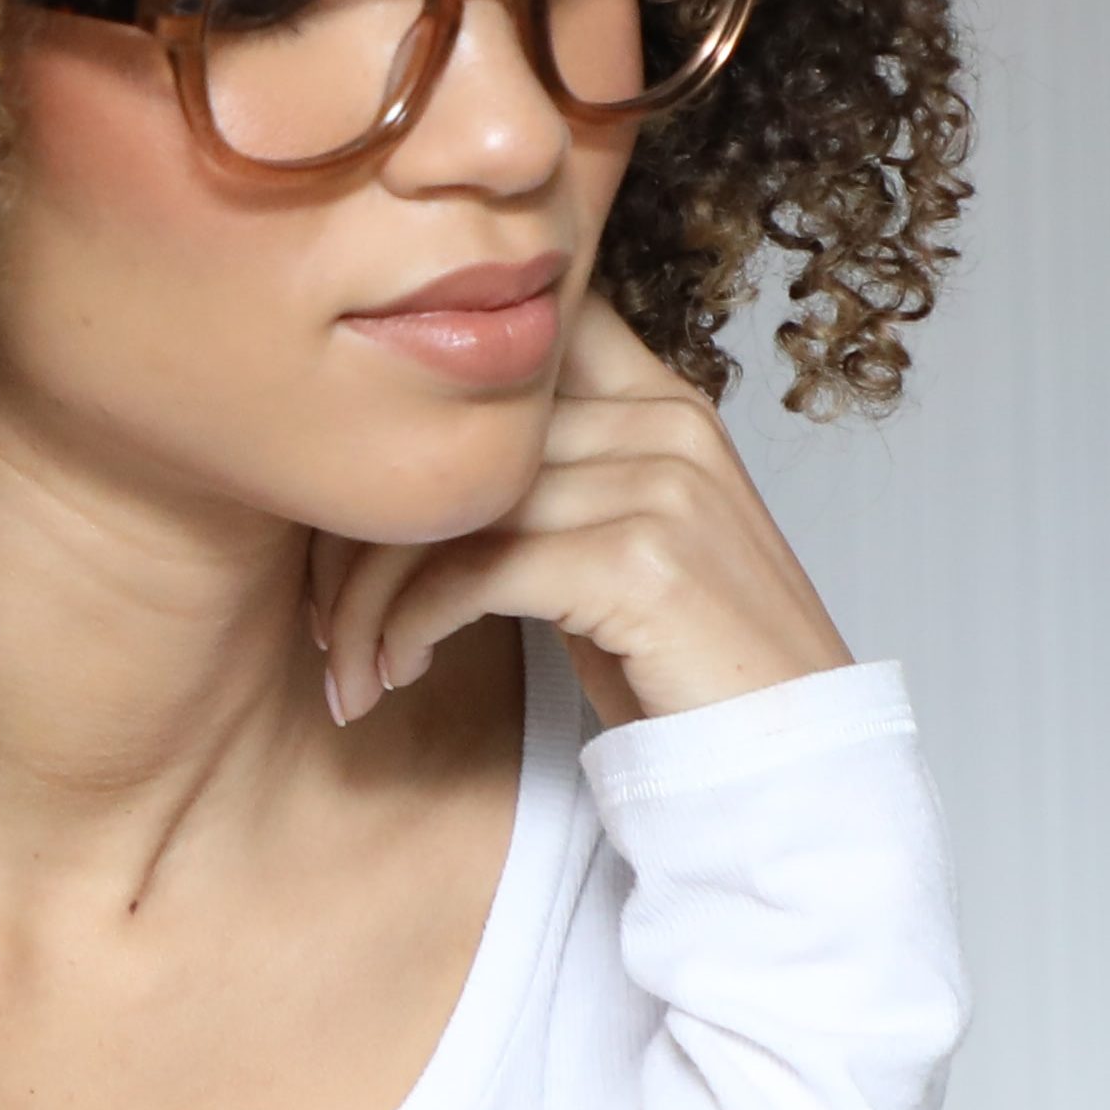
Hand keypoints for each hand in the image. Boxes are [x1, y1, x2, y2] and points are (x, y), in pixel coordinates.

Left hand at [312, 302, 853, 727]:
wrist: (789, 768)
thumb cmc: (685, 666)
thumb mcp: (621, 547)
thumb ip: (552, 479)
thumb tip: (414, 461)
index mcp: (665, 401)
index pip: (516, 341)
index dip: (409, 408)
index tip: (346, 508)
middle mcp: (668, 423)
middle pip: (459, 430)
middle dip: (359, 525)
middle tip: (320, 606)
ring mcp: (662, 487)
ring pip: (454, 505)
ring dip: (371, 592)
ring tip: (349, 660)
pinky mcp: (641, 563)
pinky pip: (475, 569)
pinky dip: (411, 623)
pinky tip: (397, 668)